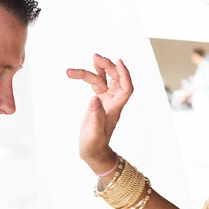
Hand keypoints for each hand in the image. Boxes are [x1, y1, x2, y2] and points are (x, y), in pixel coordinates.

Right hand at [67, 54, 132, 171]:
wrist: (92, 151)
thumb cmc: (94, 144)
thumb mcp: (94, 132)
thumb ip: (95, 116)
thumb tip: (94, 98)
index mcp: (115, 108)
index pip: (126, 88)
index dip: (124, 75)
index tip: (119, 62)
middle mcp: (113, 102)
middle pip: (115, 79)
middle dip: (107, 66)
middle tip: (95, 56)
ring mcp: (106, 101)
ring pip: (104, 79)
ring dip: (97, 69)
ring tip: (90, 58)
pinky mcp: (98, 101)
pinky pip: (97, 84)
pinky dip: (91, 76)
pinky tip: (83, 70)